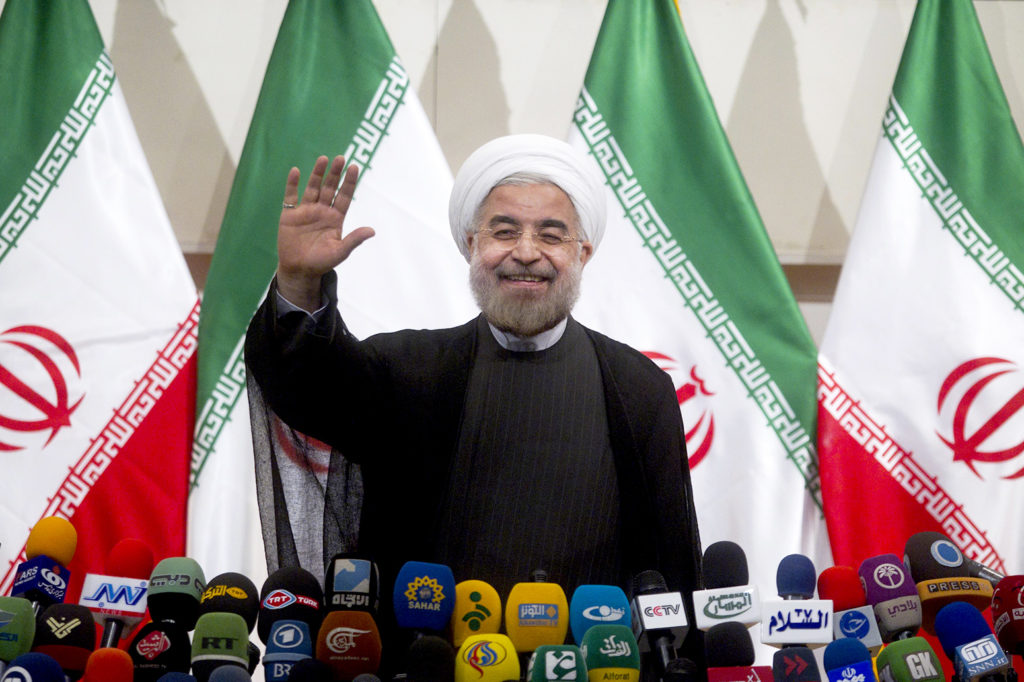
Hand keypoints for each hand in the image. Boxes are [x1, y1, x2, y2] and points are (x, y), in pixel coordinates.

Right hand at [276, 155, 374, 310]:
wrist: (299, 270)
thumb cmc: (321, 262)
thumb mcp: (340, 252)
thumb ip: (354, 240)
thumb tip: (372, 231)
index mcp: (335, 218)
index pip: (344, 196)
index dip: (349, 182)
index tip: (354, 167)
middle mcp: (322, 211)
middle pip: (329, 188)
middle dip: (335, 174)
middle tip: (341, 158)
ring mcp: (306, 211)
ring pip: (313, 188)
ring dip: (317, 174)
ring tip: (323, 159)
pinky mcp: (290, 214)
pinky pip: (291, 196)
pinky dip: (292, 184)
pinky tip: (295, 171)